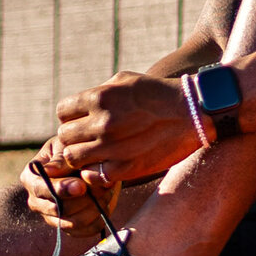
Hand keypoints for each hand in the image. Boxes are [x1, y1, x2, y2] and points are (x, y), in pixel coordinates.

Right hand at [18, 152, 114, 235]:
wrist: (88, 161)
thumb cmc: (73, 148)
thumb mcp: (66, 146)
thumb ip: (60, 160)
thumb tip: (49, 171)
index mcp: (31, 178)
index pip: (40, 189)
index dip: (61, 189)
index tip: (81, 186)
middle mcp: (37, 201)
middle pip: (58, 209)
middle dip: (84, 198)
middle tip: (103, 184)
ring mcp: (52, 217)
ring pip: (73, 222)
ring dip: (94, 207)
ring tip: (106, 189)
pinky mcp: (70, 227)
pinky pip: (86, 230)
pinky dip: (99, 217)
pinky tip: (106, 201)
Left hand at [49, 71, 199, 184]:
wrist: (193, 113)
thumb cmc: (158, 93)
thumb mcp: (125, 80)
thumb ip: (99, 91)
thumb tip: (79, 105)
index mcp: (99, 97)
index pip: (62, 112)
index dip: (71, 117)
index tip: (82, 120)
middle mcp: (102, 122)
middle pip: (64, 136)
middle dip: (74, 138)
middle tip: (89, 138)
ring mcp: (112, 147)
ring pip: (73, 158)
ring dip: (82, 157)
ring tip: (96, 153)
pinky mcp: (125, 167)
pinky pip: (93, 176)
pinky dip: (95, 173)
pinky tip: (107, 165)